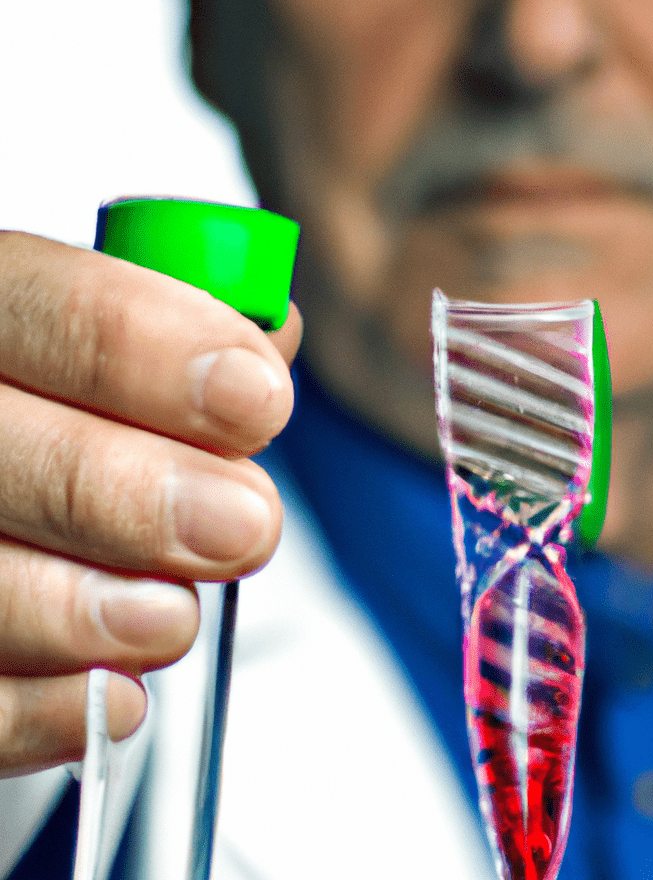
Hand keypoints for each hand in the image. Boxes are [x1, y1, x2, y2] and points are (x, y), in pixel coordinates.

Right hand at [0, 231, 301, 776]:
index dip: (147, 347)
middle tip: (247, 523)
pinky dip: (37, 709)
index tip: (258, 395)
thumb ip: (199, 325)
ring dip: (84, 608)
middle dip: (135, 494)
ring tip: (173, 618)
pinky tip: (115, 694)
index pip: (40, 304)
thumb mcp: (141, 334)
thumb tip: (265, 343)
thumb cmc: (96, 403)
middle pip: (0, 448)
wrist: (33, 480)